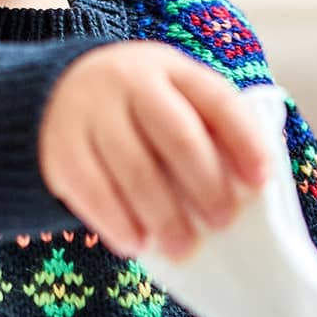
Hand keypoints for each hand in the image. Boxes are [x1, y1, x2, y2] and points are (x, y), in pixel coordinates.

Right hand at [40, 42, 269, 258]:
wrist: (55, 92)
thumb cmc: (138, 110)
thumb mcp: (172, 98)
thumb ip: (207, 129)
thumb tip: (246, 189)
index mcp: (171, 69)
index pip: (216, 100)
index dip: (244, 140)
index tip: (261, 181)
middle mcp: (130, 82)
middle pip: (177, 135)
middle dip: (206, 183)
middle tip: (223, 222)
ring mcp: (91, 112)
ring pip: (135, 169)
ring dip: (164, 216)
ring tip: (183, 246)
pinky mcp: (60, 148)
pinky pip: (93, 191)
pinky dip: (118, 222)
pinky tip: (137, 245)